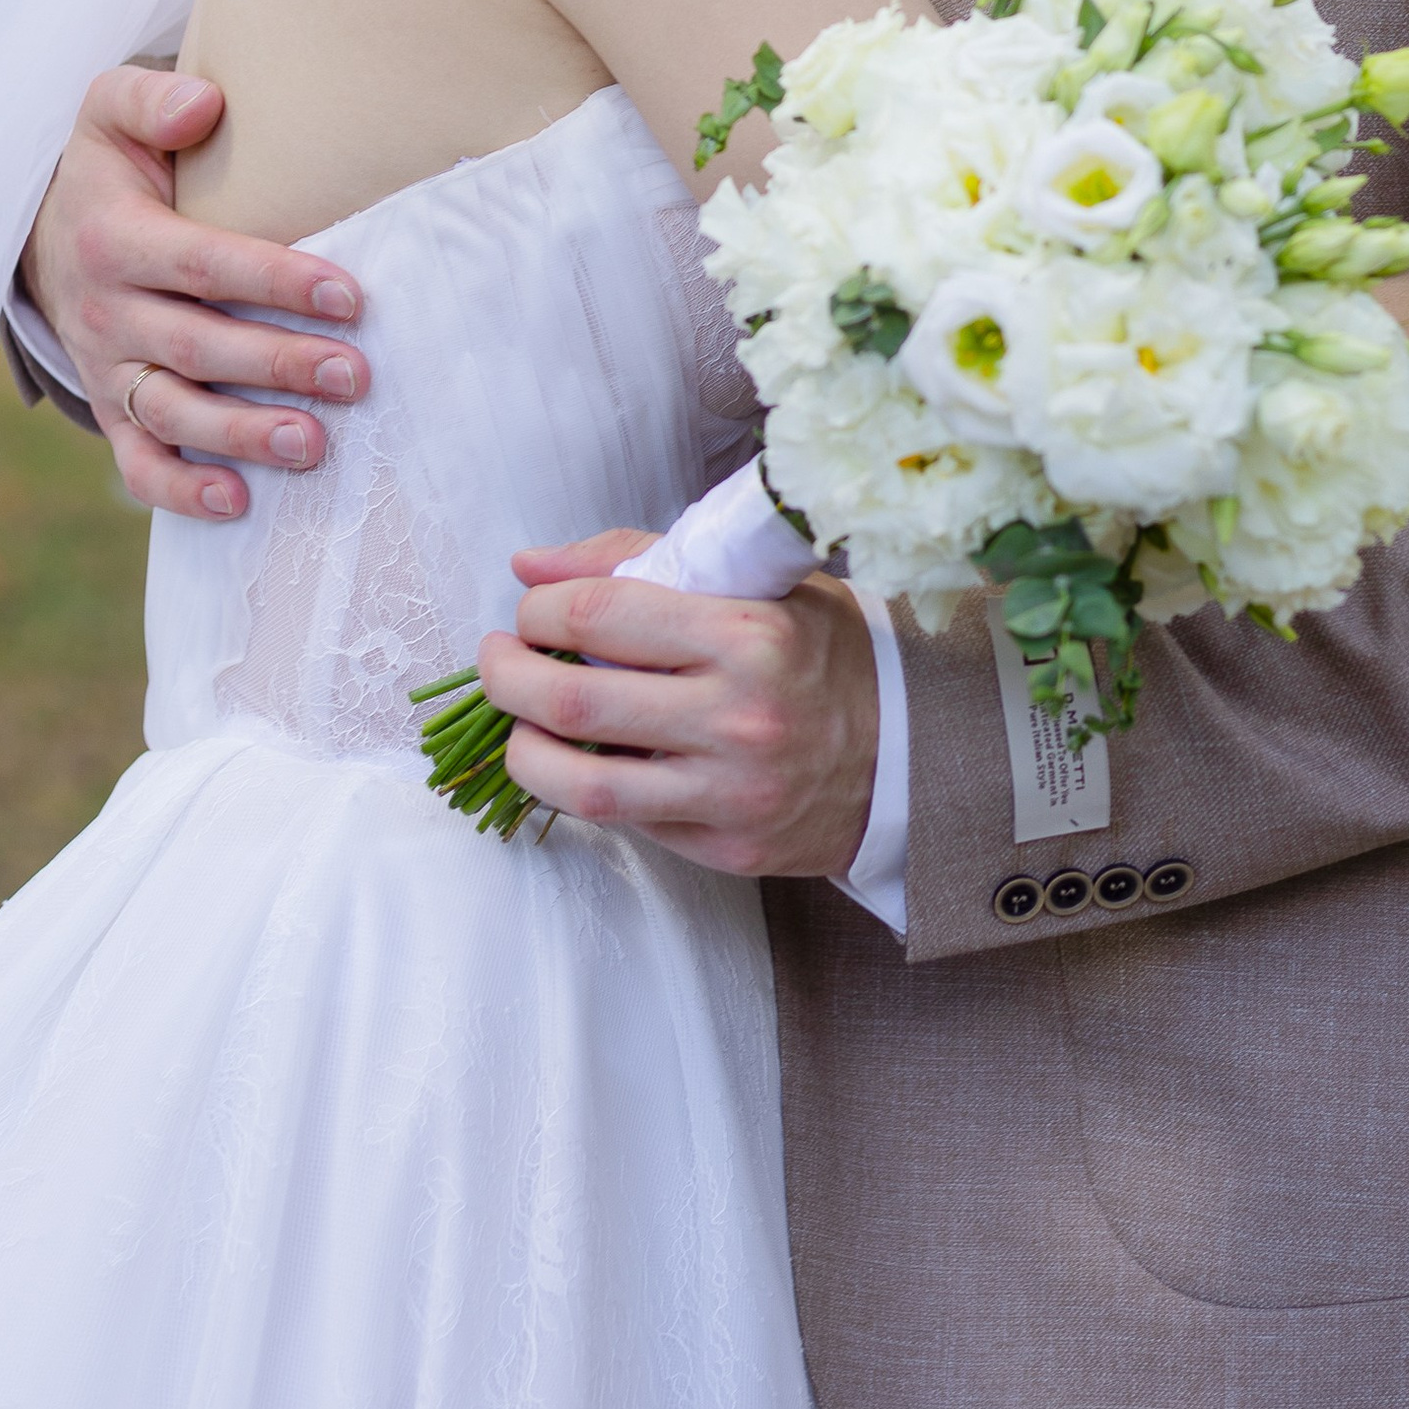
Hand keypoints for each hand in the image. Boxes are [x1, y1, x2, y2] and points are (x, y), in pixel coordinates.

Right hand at [20, 64, 370, 519]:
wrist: (41, 233)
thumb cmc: (107, 170)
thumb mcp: (110, 115)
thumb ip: (151, 100)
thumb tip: (205, 104)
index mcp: (114, 239)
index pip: (203, 263)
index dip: (275, 281)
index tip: (350, 296)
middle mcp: (105, 313)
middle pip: (197, 346)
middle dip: (279, 365)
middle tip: (357, 377)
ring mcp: (106, 370)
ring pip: (171, 413)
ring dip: (241, 435)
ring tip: (312, 444)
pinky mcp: (111, 411)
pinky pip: (138, 463)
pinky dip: (182, 492)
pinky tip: (240, 503)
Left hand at [486, 530, 878, 880]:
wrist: (911, 753)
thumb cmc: (822, 655)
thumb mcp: (752, 585)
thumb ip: (638, 562)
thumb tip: (529, 568)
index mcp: (747, 634)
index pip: (599, 615)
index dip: (539, 611)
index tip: (530, 611)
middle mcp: (738, 715)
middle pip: (571, 702)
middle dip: (505, 676)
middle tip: (497, 659)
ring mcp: (730, 791)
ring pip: (579, 784)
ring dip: (521, 749)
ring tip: (516, 722)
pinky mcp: (725, 847)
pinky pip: (623, 822)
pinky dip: (578, 789)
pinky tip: (573, 760)